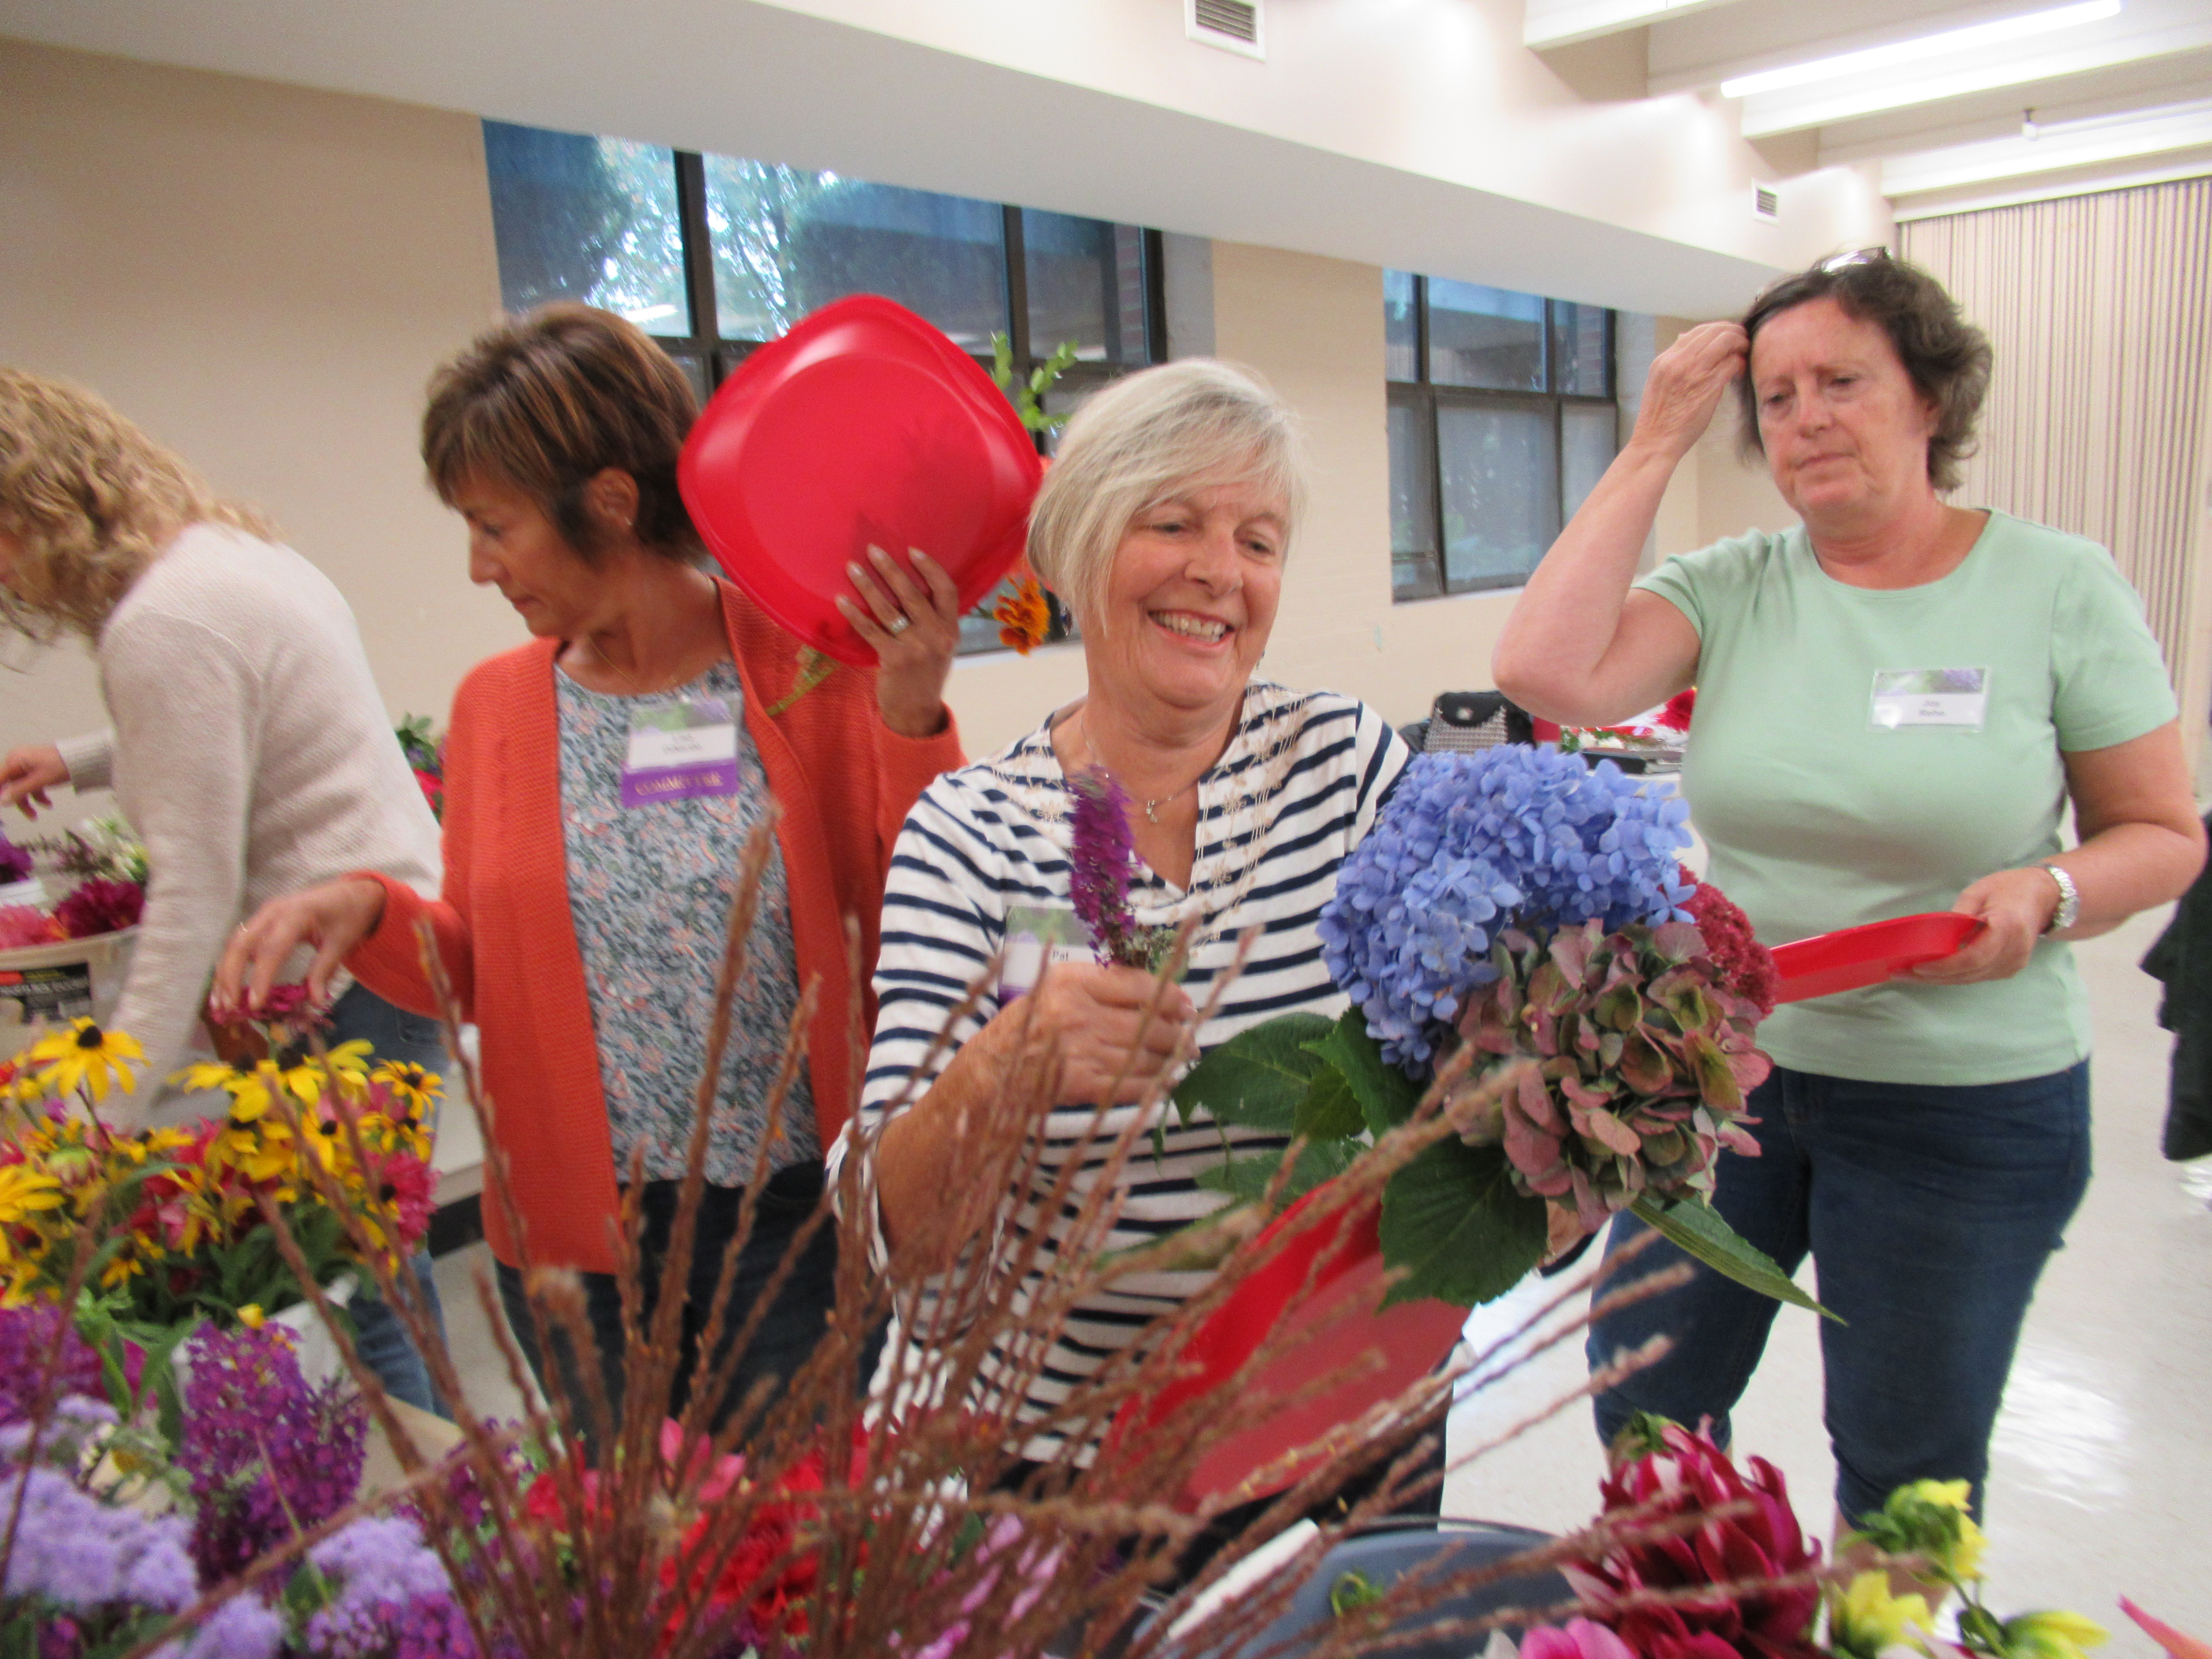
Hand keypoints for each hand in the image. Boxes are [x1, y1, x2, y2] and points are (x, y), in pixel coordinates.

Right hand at [0, 745, 67, 819]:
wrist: (81, 757)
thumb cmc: (59, 766)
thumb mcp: (39, 780)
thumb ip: (19, 791)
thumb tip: (2, 801)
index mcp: (14, 760)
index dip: (0, 793)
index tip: (3, 804)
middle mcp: (16, 762)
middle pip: (11, 786)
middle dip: (21, 801)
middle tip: (32, 817)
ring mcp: (25, 766)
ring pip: (22, 787)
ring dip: (32, 800)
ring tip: (48, 807)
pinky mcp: (34, 770)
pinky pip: (31, 784)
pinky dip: (39, 794)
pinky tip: (49, 803)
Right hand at [216, 877, 387, 1009]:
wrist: (353, 891)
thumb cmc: (349, 914)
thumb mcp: (342, 942)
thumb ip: (324, 971)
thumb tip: (315, 1002)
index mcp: (295, 914)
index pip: (271, 950)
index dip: (261, 978)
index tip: (255, 1004)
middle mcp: (273, 911)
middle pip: (241, 944)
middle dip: (230, 977)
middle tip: (229, 1008)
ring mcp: (264, 914)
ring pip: (235, 944)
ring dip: (224, 973)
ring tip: (220, 1004)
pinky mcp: (262, 921)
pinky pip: (241, 943)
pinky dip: (231, 965)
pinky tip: (228, 988)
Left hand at [836, 546, 960, 737]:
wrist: (917, 711)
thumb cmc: (925, 675)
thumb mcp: (941, 646)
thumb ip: (933, 620)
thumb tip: (909, 585)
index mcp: (951, 629)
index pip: (947, 589)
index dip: (930, 567)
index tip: (911, 550)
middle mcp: (937, 635)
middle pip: (913, 593)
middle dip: (891, 569)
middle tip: (873, 550)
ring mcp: (916, 647)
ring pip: (889, 608)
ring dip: (868, 585)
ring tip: (852, 568)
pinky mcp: (894, 659)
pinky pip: (871, 630)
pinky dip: (855, 614)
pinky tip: (841, 600)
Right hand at [993, 961, 1196, 1107]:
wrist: (990, 1073)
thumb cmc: (1022, 1027)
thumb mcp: (1052, 988)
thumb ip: (1097, 984)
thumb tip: (1152, 989)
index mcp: (1072, 981)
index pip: (1138, 984)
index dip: (1171, 996)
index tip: (1185, 1005)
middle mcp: (1079, 1013)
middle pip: (1148, 1023)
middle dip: (1177, 1033)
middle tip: (1189, 1038)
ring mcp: (1082, 1051)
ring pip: (1145, 1055)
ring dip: (1170, 1059)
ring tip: (1181, 1058)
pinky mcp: (1083, 1085)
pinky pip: (1132, 1085)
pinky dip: (1154, 1085)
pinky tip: (1166, 1082)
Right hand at [1628, 321, 1748, 464]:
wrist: (1655, 442)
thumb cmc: (1659, 418)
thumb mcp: (1659, 382)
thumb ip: (1673, 361)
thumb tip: (1684, 337)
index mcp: (1665, 359)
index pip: (1696, 331)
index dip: (1717, 329)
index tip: (1727, 336)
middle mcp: (1678, 360)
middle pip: (1714, 330)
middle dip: (1733, 331)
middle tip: (1742, 340)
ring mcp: (1693, 371)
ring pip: (1726, 341)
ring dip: (1741, 343)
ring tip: (1744, 352)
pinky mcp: (1709, 385)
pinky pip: (1733, 363)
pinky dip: (1741, 363)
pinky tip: (1740, 371)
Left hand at [1907, 868, 2054, 985]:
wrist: (2043, 897)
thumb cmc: (2008, 888)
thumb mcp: (1978, 891)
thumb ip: (1958, 916)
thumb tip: (1934, 936)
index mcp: (2007, 927)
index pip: (1973, 957)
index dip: (1944, 966)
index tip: (1918, 966)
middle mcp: (2014, 950)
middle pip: (1969, 973)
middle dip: (1933, 976)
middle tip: (1900, 973)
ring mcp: (2015, 963)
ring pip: (1971, 979)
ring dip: (1940, 979)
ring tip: (1909, 975)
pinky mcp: (2011, 969)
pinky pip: (1978, 976)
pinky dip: (1955, 976)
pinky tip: (1933, 972)